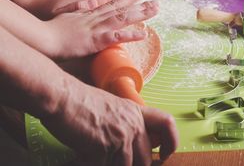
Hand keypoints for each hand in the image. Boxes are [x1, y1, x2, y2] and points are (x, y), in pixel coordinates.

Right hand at [42, 81, 177, 165]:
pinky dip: (95, 165)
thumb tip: (131, 143)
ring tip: (97, 155)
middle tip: (116, 160)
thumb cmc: (82, 101)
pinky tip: (85, 157)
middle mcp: (132, 124)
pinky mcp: (103, 148)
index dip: (171, 141)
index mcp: (136, 112)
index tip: (163, 154)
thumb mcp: (113, 107)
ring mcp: (119, 137)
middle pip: (145, 159)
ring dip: (111, 165)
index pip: (167, 124)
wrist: (62, 96)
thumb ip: (126, 122)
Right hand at [45, 0, 158, 59]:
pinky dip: (131, 35)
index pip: (110, 0)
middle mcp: (97, 16)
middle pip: (120, 6)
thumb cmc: (52, 27)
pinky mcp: (97, 40)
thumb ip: (80, 12)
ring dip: (140, 13)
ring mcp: (98, 27)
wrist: (44, 36)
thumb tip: (88, 10)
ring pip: (123, 17)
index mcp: (89, 10)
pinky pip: (117, 36)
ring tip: (155, 9)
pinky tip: (144, 33)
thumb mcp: (67, 15)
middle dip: (138, 1)